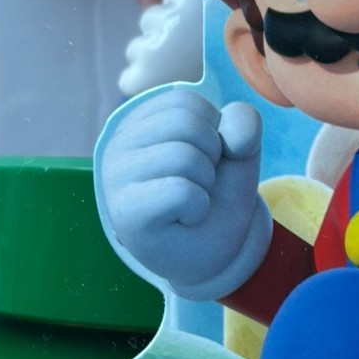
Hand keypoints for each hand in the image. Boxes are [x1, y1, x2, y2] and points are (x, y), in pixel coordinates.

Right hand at [96, 87, 270, 299]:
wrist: (214, 257)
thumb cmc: (218, 198)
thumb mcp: (239, 152)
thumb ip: (242, 125)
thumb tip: (233, 138)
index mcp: (139, 122)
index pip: (187, 101)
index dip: (213, 132)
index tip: (203, 160)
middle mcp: (118, 144)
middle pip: (185, 122)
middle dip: (211, 155)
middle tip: (200, 184)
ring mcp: (116, 178)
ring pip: (184, 155)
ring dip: (205, 183)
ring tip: (192, 201)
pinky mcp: (125, 212)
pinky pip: (181, 191)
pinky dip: (198, 207)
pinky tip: (185, 218)